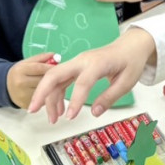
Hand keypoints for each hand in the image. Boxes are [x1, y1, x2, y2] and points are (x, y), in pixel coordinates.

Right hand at [6, 52, 55, 107]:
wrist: (5, 87)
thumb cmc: (20, 73)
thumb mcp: (27, 62)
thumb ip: (41, 58)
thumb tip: (56, 55)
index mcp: (20, 70)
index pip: (39, 68)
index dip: (51, 67)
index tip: (60, 67)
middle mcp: (20, 83)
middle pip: (42, 80)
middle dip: (52, 78)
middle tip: (60, 76)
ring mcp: (23, 95)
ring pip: (43, 91)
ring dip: (51, 88)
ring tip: (56, 84)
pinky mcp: (26, 104)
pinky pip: (41, 101)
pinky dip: (47, 97)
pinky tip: (49, 93)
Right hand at [27, 28, 155, 121]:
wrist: (131, 45)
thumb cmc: (130, 62)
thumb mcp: (127, 82)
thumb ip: (110, 97)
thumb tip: (95, 113)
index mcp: (97, 63)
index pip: (82, 83)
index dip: (75, 101)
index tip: (69, 118)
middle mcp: (82, 61)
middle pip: (55, 74)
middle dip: (42, 92)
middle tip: (33, 111)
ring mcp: (77, 62)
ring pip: (54, 78)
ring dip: (48, 97)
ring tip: (52, 119)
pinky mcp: (76, 67)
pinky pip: (61, 79)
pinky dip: (56, 94)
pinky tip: (58, 109)